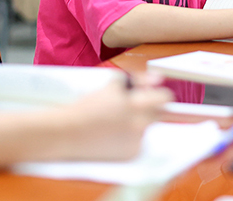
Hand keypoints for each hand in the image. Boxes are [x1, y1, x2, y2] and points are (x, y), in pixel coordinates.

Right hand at [53, 78, 171, 161]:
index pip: (164, 98)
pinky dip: (130, 139)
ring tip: (115, 123)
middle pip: (160, 114)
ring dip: (138, 123)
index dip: (159, 95)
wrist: (67, 132)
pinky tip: (113, 136)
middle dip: (153, 109)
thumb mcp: (113, 87)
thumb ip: (139, 81)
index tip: (154, 97)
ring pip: (147, 127)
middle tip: (135, 110)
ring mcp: (136, 140)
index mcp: (136, 104)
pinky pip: (139, 142)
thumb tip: (159, 78)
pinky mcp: (131, 153)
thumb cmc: (87, 106)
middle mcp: (139, 123)